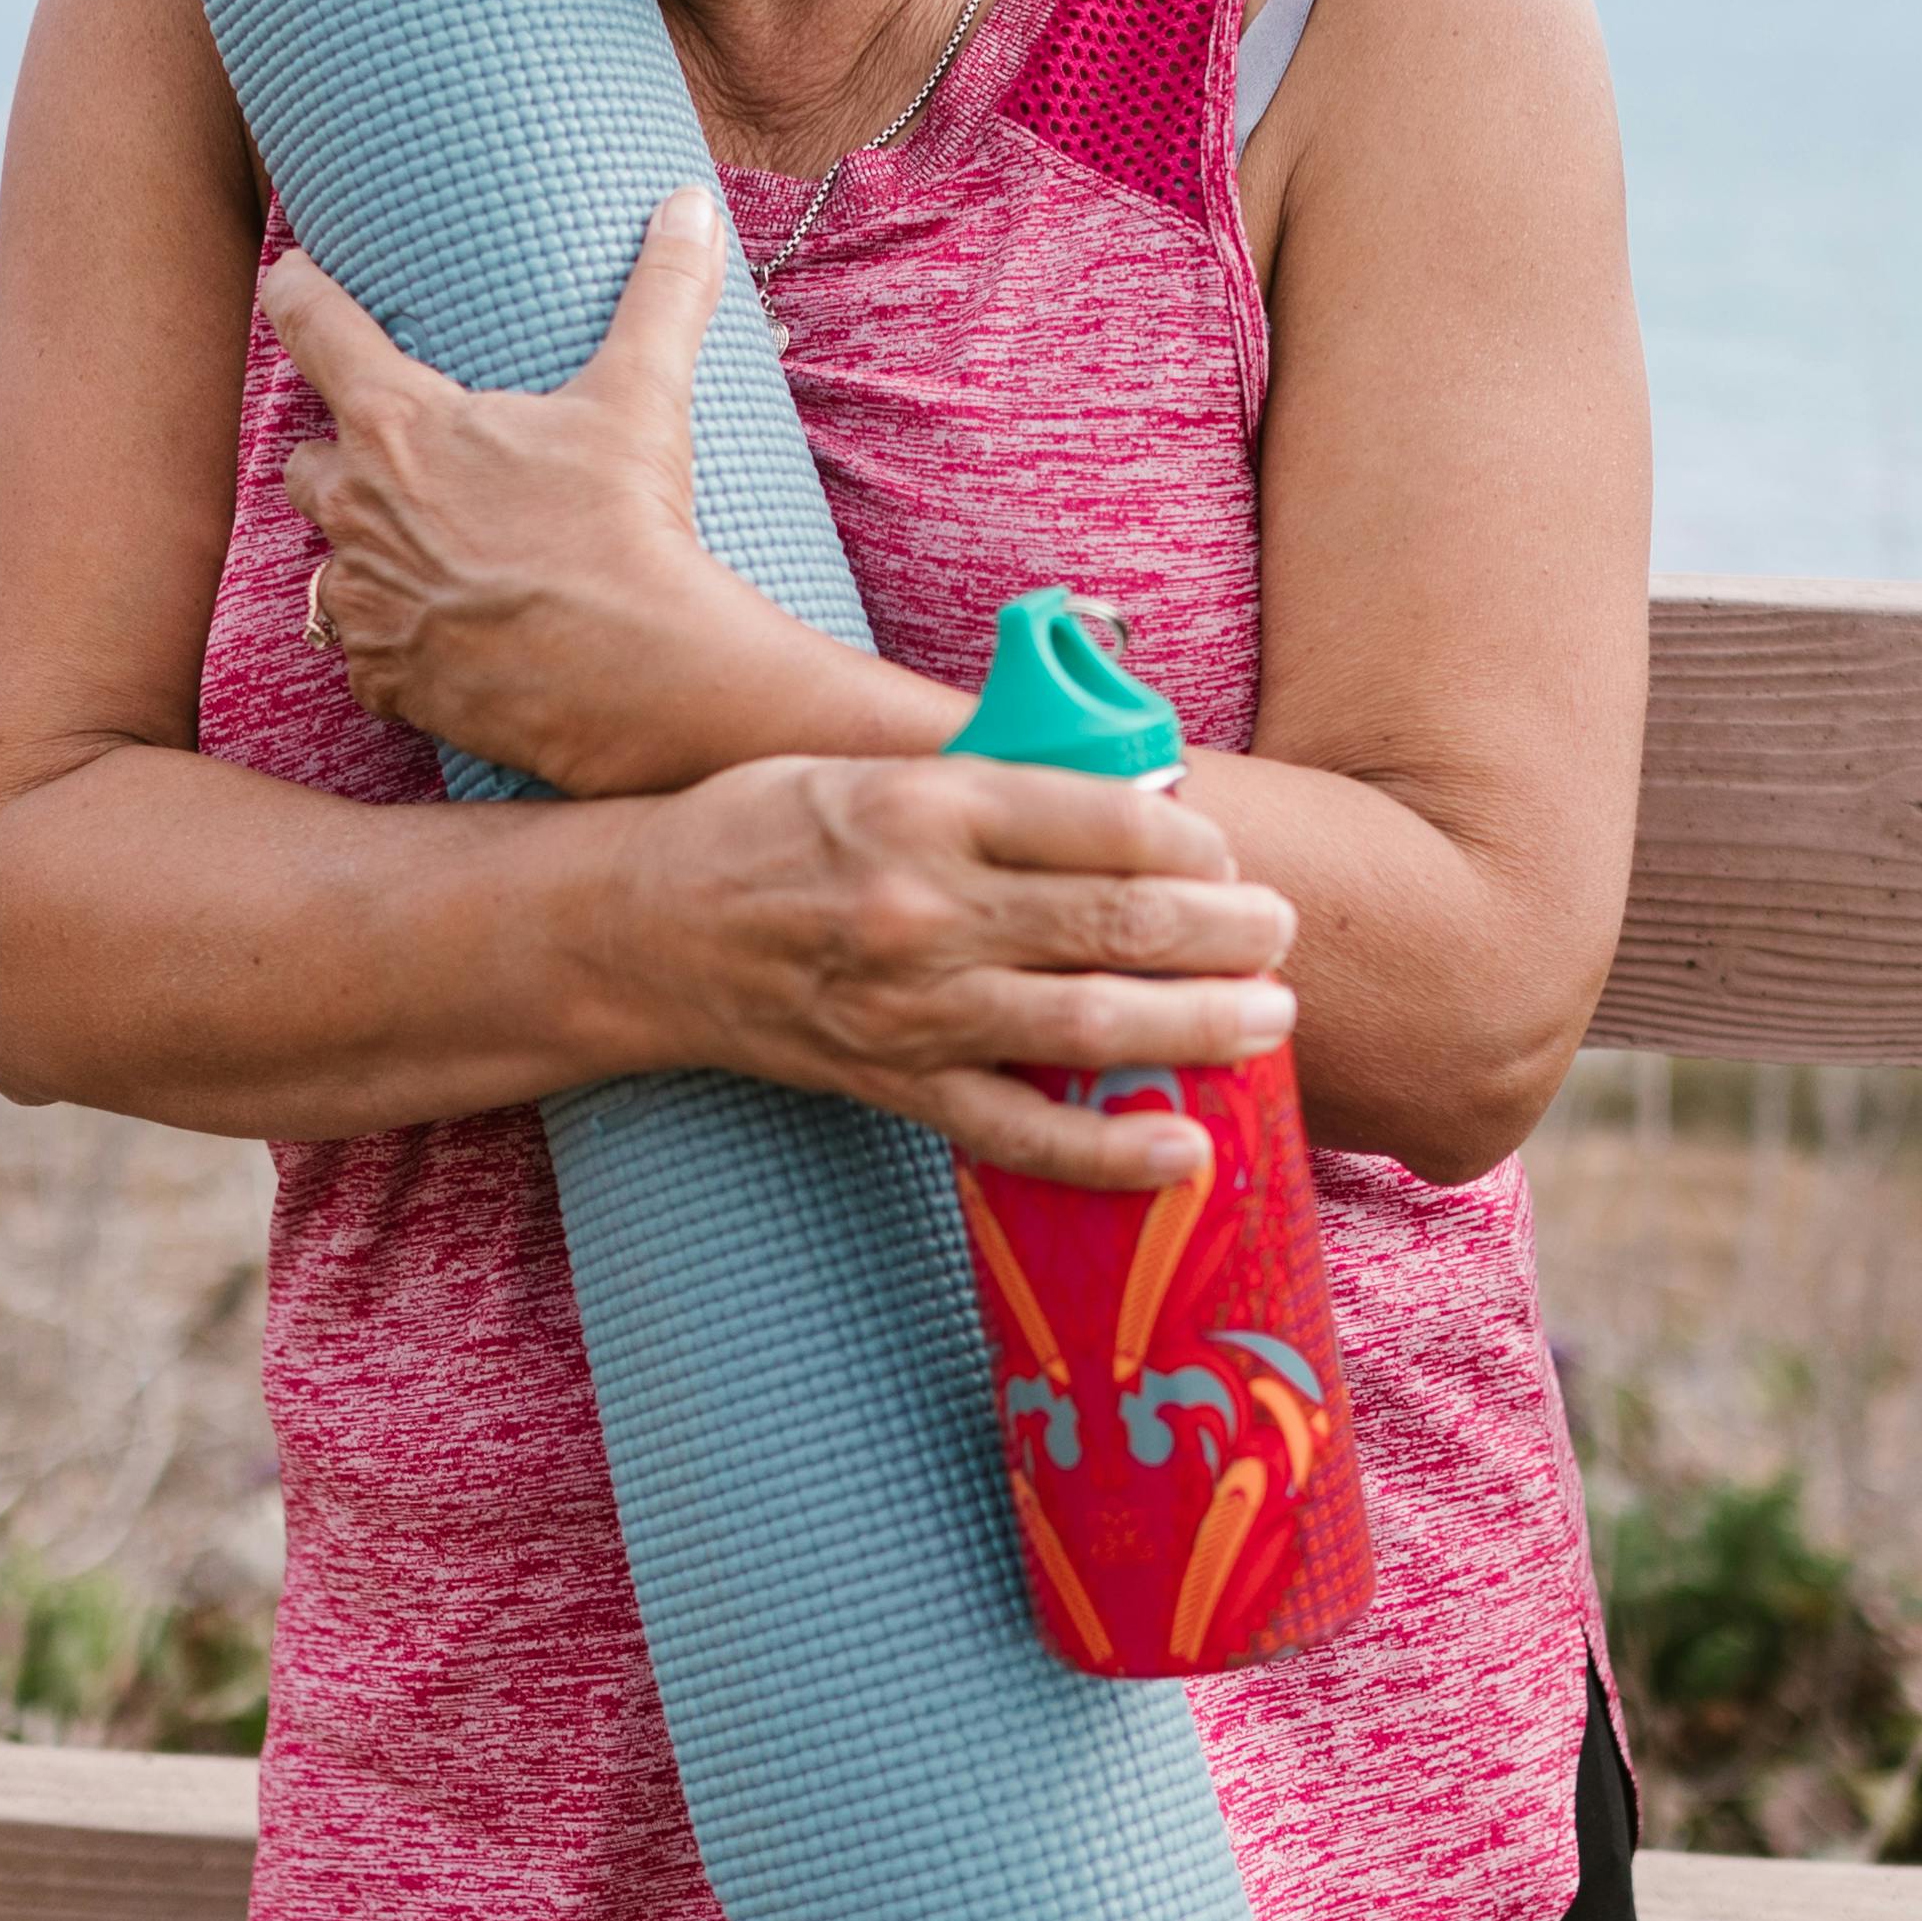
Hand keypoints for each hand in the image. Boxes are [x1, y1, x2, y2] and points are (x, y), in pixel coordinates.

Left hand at [268, 187, 827, 794]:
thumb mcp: (643, 397)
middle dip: (340, 456)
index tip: (291, 278)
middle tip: (401, 458)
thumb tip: (691, 204)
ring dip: (368, 555)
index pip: (314, 327)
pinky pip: (365, 655)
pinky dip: (397, 644)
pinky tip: (446, 637)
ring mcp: (364, 598)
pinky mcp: (385, 677)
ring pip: (331, 563)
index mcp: (398, 422)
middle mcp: (357, 507)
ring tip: (435, 556)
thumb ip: (661, 292)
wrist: (633, 673)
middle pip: (305, 461)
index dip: (297, 293)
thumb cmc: (623, 526)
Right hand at [614, 754, 1294, 1190]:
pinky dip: (1108, 1151)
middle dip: (1225, 932)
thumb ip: (994, 788)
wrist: (640, 928)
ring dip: (1200, 1026)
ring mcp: (914, 1004)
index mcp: (929, 805)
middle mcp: (928, 905)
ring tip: (1270, 1021)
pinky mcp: (895, 1082)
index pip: (1103, 821)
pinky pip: (1019, 1129)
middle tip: (1281, 933)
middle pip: (1116, 921)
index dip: (1191, 840)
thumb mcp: (873, 768)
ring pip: (1090, 1021)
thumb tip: (1133, 808)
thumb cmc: (763, 828)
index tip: (1228, 854)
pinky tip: (1183, 1151)